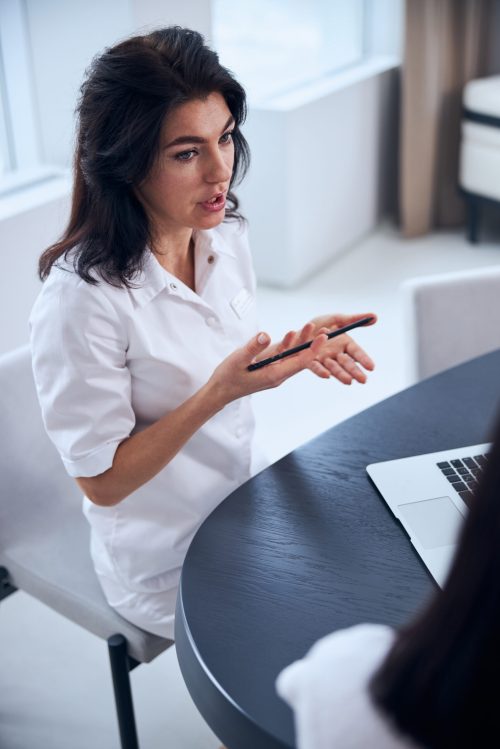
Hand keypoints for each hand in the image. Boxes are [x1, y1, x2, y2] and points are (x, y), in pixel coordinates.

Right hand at [208, 329, 329, 405]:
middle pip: (300, 359)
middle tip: (325, 330)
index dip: (312, 349)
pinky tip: (294, 334)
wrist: (220, 391)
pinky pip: (283, 357)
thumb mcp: (237, 360)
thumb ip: (252, 348)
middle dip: (312, 344)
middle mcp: (278, 375)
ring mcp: (274, 372)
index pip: (299, 362)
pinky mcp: (269, 368)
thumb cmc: (228, 377)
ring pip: (293, 357)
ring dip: (302, 342)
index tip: (323, 338)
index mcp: (273, 375)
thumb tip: (266, 334)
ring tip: (311, 327)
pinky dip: (290, 345)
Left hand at [277, 313, 376, 384]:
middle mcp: (336, 354)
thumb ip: (354, 319)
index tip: (372, 367)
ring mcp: (323, 359)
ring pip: (334, 368)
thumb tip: (375, 316)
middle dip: (355, 372)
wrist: (299, 331)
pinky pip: (316, 367)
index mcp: (344, 343)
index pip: (357, 352)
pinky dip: (321, 371)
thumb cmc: (319, 324)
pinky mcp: (310, 361)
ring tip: (349, 382)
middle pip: (347, 364)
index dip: (364, 359)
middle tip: (364, 380)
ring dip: (341, 375)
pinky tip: (326, 375)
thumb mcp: (337, 319)